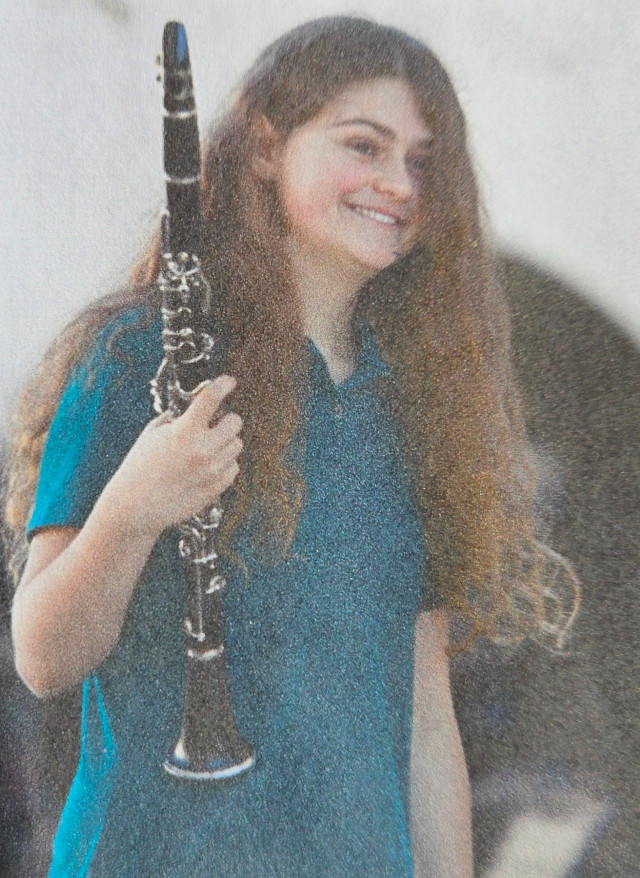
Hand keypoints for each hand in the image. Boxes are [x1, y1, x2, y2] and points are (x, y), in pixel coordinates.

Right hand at [103, 375, 242, 537]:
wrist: (135, 507)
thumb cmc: (140, 467)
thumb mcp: (152, 434)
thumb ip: (175, 418)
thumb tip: (195, 405)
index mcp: (184, 431)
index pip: (211, 398)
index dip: (223, 385)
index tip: (229, 381)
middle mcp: (202, 449)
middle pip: (235, 422)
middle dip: (226, 420)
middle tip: (215, 424)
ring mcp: (212, 470)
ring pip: (236, 446)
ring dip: (225, 442)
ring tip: (206, 448)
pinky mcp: (216, 488)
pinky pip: (233, 468)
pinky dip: (225, 464)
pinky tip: (207, 466)